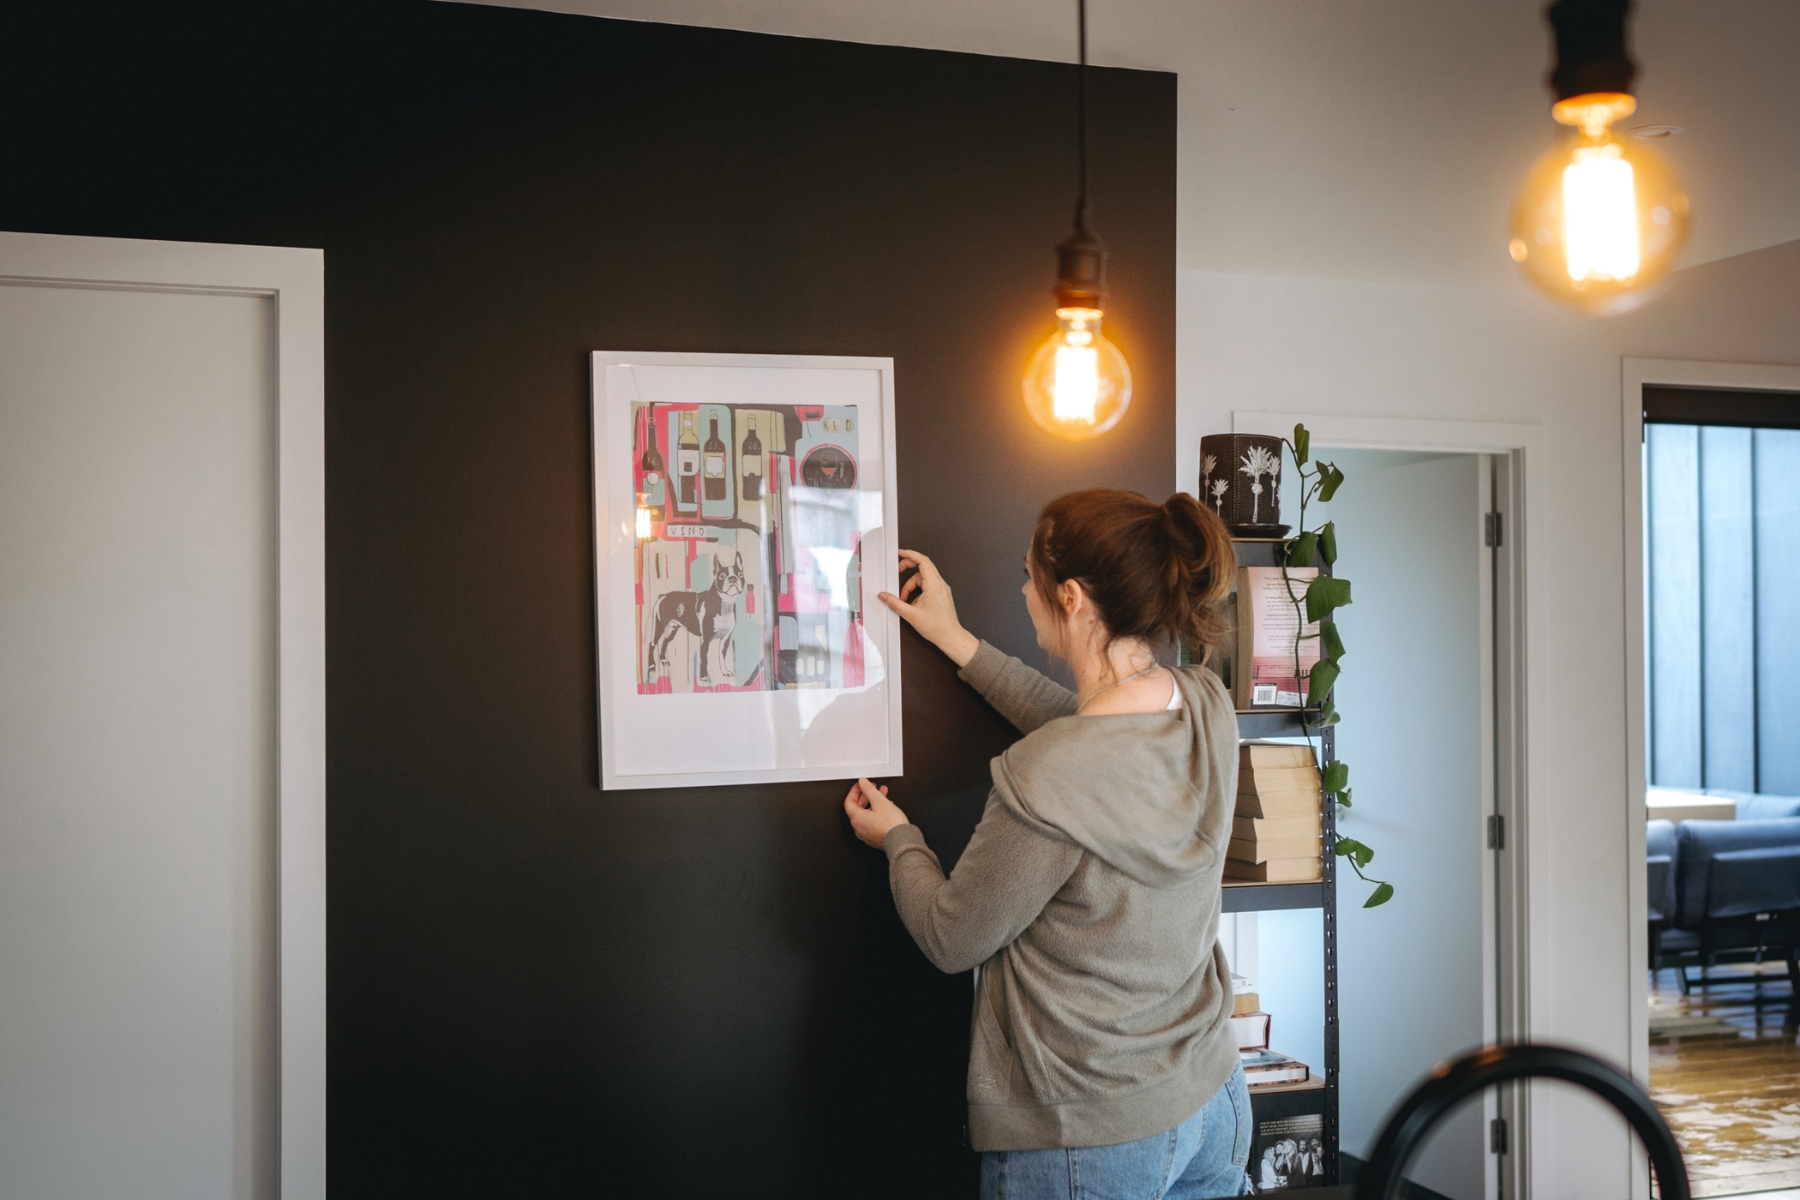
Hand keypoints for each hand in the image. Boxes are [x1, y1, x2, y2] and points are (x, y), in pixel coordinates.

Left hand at [843, 778, 909, 848]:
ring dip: (873, 803)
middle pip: (858, 808)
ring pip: (866, 814)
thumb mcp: (879, 801)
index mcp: (856, 819)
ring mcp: (866, 834)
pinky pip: (872, 822)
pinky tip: (886, 808)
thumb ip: (869, 789)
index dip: (854, 791)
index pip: (849, 802)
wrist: (902, 841)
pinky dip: (876, 812)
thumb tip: (862, 783)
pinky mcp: (875, 838)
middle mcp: (859, 828)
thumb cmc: (891, 825)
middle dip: (866, 795)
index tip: (860, 785)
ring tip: (883, 795)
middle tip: (872, 788)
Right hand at [878, 549, 978, 666]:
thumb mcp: (911, 615)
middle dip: (908, 568)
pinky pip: (927, 586)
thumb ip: (895, 603)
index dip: (910, 554)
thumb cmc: (937, 627)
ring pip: (923, 579)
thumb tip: (884, 596)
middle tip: (897, 571)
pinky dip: (917, 591)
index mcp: (934, 585)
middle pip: (923, 567)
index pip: (923, 561)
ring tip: (904, 600)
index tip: (900, 553)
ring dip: (911, 586)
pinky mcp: (941, 595)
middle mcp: (940, 584)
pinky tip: (913, 603)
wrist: (950, 637)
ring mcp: (942, 589)